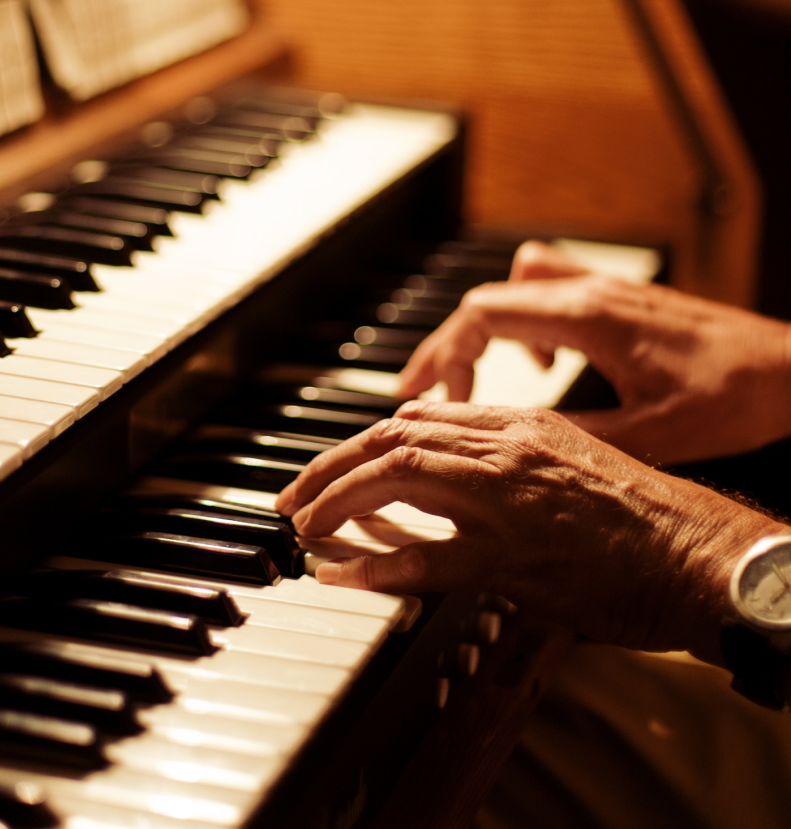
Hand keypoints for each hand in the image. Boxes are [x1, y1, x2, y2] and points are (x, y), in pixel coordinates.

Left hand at [276, 401, 786, 661]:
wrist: (696, 551)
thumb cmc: (640, 510)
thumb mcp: (568, 452)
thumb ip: (501, 444)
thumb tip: (436, 441)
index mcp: (516, 424)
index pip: (414, 420)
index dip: (360, 442)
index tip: (331, 464)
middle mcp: (502, 449)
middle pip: (389, 441)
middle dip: (329, 466)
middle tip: (294, 494)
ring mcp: (503, 500)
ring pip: (395, 479)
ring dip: (337, 501)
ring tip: (303, 524)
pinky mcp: (510, 558)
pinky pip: (425, 558)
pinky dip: (374, 563)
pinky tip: (339, 572)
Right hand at [396, 242, 790, 464]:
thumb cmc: (734, 395)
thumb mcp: (651, 431)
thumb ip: (574, 431)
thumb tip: (508, 444)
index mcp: (588, 318)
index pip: (482, 316)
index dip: (443, 355)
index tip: (431, 396)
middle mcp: (590, 293)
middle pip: (485, 301)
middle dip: (446, 346)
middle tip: (422, 390)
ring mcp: (604, 291)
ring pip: (514, 286)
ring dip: (484, 326)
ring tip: (472, 372)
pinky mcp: (619, 300)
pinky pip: (548, 291)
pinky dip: (526, 320)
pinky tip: (542, 359)